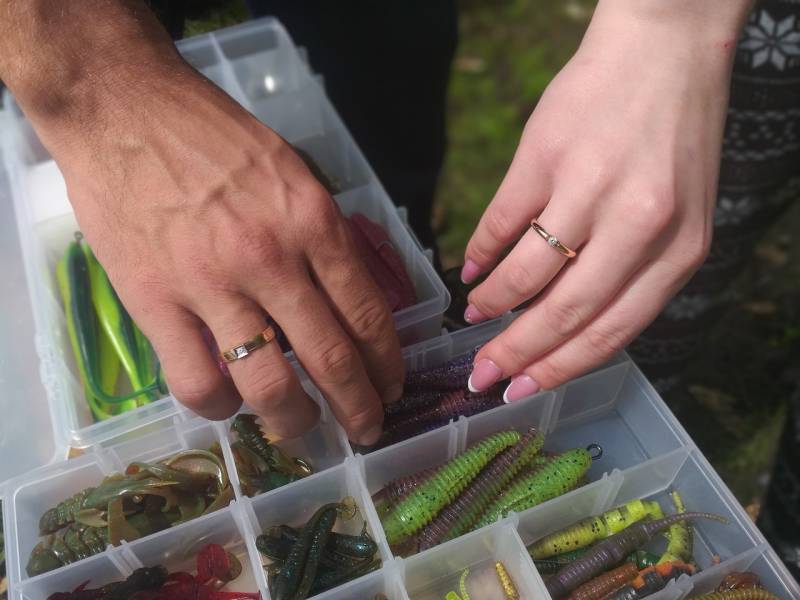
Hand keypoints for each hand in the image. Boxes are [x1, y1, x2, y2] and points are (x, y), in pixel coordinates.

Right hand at [0, 4, 403, 444]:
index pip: (367, 312)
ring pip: (269, 384)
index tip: (392, 387)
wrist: (124, 108)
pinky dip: (221, 406)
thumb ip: (322, 235)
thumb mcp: (291, 171)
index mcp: (312, 221)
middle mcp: (271, 259)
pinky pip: (198, 382)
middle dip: (359, 407)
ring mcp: (211, 285)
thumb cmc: (213, 136)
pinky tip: (229, 402)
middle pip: (331, 358)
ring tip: (301, 428)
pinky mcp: (155, 302)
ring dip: (294, 420)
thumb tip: (349, 297)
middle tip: (368, 429)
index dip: (387, 362)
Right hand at [460, 0, 748, 399]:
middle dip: (517, 351)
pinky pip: (502, 222)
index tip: (520, 390)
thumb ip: (632, 272)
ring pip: (527, 273)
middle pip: (565, 312)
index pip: (610, 331)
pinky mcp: (545, 154)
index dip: (558, 369)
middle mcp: (639, 224)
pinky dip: (480, 252)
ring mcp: (589, 186)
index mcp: (679, 250)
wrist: (666, 47)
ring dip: (493, 302)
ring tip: (476, 314)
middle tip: (482, 371)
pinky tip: (471, 269)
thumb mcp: (678, 216)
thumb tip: (562, 324)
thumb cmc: (672, 139)